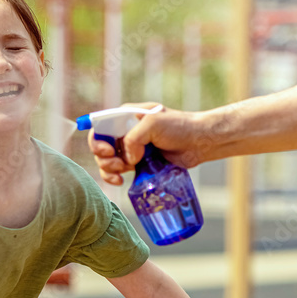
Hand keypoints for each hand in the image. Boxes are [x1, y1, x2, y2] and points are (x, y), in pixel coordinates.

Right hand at [87, 103, 205, 184]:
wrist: (198, 142)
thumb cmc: (178, 127)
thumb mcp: (153, 124)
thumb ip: (134, 138)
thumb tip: (128, 158)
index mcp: (125, 116)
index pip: (100, 126)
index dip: (98, 141)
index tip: (109, 151)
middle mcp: (125, 131)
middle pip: (100, 146)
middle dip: (105, 159)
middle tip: (121, 165)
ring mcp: (131, 148)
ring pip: (106, 161)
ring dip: (109, 170)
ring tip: (123, 172)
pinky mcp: (137, 163)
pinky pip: (117, 171)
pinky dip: (114, 177)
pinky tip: (121, 181)